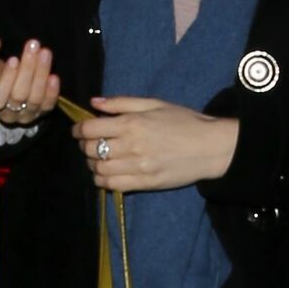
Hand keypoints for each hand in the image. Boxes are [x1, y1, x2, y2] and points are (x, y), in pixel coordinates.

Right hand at [0, 36, 59, 125]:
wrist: (9, 84)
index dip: (7, 78)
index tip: (14, 59)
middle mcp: (8, 112)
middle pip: (18, 95)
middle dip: (27, 70)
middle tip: (33, 46)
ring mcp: (26, 114)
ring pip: (34, 99)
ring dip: (41, 75)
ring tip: (45, 54)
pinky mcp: (41, 112)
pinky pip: (48, 105)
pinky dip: (52, 92)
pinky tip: (54, 77)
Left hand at [72, 97, 238, 190]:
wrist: (210, 147)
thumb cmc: (184, 121)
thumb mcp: (154, 103)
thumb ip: (121, 103)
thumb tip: (94, 102)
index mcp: (131, 123)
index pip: (90, 129)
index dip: (78, 130)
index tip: (78, 130)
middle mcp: (131, 146)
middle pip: (90, 150)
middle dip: (84, 146)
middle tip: (89, 143)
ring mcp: (137, 167)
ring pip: (98, 169)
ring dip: (92, 164)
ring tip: (98, 158)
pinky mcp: (144, 183)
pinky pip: (112, 185)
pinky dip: (103, 180)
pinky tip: (107, 173)